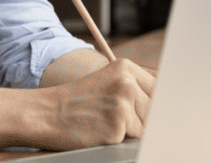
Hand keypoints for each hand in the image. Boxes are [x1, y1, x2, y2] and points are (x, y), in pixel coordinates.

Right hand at [35, 58, 155, 150]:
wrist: (45, 113)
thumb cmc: (75, 101)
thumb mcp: (107, 82)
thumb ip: (135, 88)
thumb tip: (165, 103)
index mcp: (126, 68)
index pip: (160, 87)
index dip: (158, 102)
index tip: (157, 110)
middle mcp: (127, 83)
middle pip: (155, 109)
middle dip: (143, 118)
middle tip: (118, 118)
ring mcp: (122, 105)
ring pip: (146, 127)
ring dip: (131, 131)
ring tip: (105, 123)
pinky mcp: (117, 127)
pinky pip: (132, 141)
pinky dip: (119, 141)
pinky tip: (100, 131)